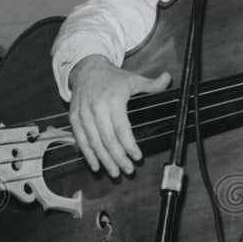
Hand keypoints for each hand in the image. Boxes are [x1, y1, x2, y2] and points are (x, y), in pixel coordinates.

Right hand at [68, 55, 170, 176]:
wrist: (86, 69)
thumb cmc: (113, 78)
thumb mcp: (133, 79)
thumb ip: (152, 84)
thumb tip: (168, 79)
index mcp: (113, 100)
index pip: (122, 128)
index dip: (129, 145)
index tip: (138, 157)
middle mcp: (96, 108)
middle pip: (108, 139)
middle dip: (118, 157)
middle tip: (128, 170)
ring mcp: (83, 114)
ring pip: (94, 142)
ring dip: (104, 160)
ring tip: (114, 172)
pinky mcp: (74, 118)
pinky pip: (80, 139)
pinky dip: (87, 154)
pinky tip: (96, 165)